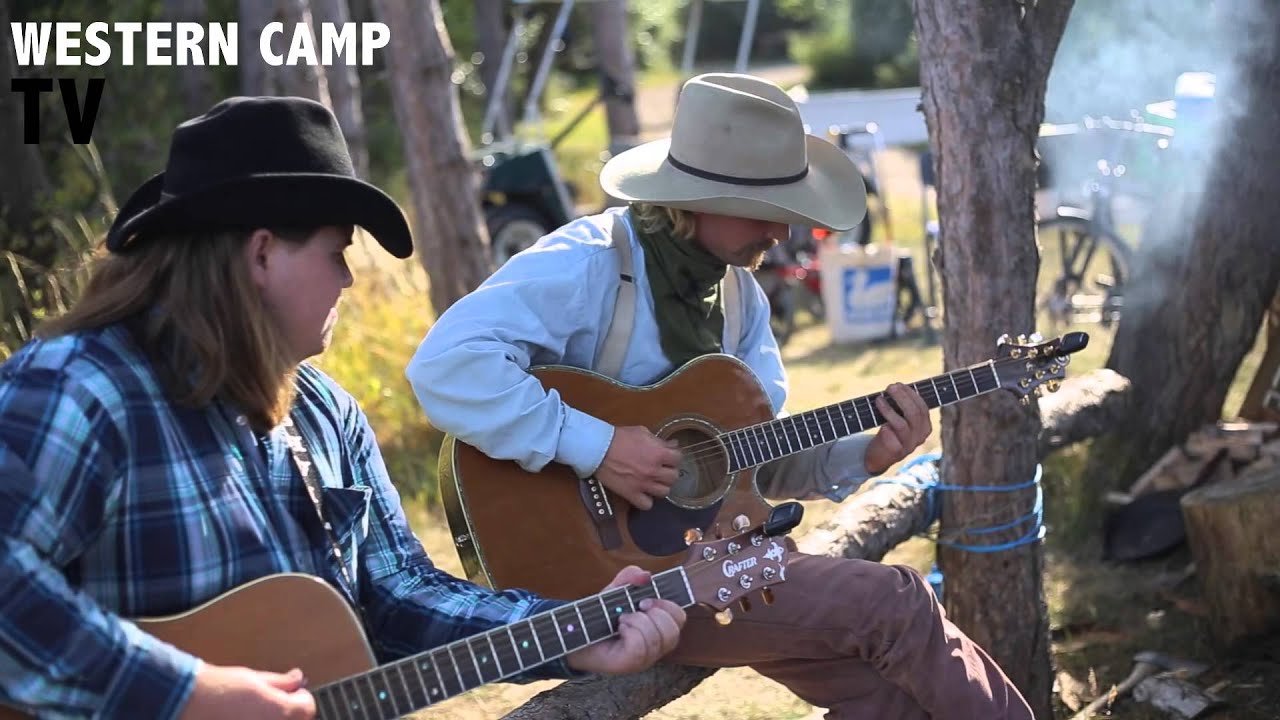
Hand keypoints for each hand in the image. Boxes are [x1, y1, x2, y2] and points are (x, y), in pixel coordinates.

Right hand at [180, 664, 315, 719]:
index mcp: (282, 712)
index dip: (298, 696)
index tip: (289, 691)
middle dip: (286, 711)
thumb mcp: (255, 678)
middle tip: (268, 701)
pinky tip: (242, 716)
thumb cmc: (217, 689)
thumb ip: (281, 682)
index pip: (307, 707)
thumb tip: (296, 678)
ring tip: (251, 711)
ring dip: (270, 718)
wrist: (186, 703)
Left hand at [565, 566, 684, 673]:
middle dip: (655, 614)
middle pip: (673, 630)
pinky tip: (620, 629)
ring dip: (638, 622)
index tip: (647, 599)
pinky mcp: (630, 664)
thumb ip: (630, 577)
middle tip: (636, 608)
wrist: (575, 633)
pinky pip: (640, 646)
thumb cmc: (600, 615)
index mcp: (657, 626)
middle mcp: (655, 644)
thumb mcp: (615, 591)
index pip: (680, 617)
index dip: (669, 605)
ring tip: (622, 619)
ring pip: (656, 638)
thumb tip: (646, 575)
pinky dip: (630, 632)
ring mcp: (645, 657)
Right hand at [596, 426, 681, 509]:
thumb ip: (659, 441)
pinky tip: (643, 493)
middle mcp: (654, 471)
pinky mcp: (631, 494)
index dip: (673, 457)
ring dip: (660, 486)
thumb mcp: (642, 432)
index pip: (678, 459)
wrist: (598, 448)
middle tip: (661, 469)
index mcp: (658, 453)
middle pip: (673, 477)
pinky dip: (646, 500)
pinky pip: (647, 505)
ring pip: (664, 492)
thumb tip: (672, 445)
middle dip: (669, 472)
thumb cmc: (619, 437)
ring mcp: (643, 484)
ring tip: (653, 482)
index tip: (668, 457)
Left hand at [864, 383, 931, 474]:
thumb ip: (902, 406)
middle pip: (914, 414)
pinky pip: (891, 438)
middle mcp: (920, 437)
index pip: (922, 408)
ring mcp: (909, 446)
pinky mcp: (895, 453)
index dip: (910, 395)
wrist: (879, 457)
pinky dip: (885, 429)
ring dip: (889, 410)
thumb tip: (896, 386)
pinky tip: (880, 424)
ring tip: (878, 400)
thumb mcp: (899, 418)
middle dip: (902, 398)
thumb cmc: (889, 431)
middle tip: (889, 387)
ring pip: (902, 425)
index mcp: (924, 427)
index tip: (898, 384)